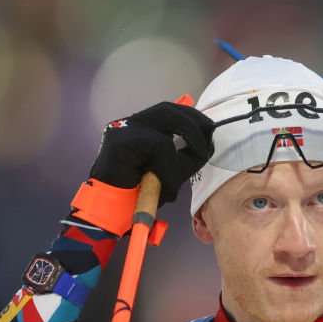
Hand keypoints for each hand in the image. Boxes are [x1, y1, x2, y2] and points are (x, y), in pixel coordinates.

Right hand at [89, 102, 213, 205]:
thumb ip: (185, 156)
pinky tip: (168, 183)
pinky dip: (170, 165)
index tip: (209, 127)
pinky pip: (159, 145)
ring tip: (199, 155)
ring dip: (189, 138)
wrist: (111, 212)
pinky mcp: (122, 141)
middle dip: (195, 121)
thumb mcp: (169, 173)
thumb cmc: (138, 195)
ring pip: (167, 120)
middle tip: (211, 134)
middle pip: (169, 109)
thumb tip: (207, 143)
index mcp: (139, 129)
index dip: (192, 117)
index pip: (169, 111)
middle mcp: (130, 124)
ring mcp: (124, 129)